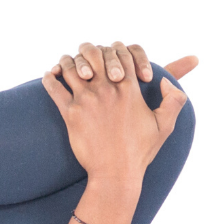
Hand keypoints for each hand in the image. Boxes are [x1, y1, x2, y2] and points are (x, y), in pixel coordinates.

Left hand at [42, 42, 188, 183]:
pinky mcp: (69, 114)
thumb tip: (164, 80)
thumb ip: (174, 100)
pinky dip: (49, 78)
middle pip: (94, 53)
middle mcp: (107, 90)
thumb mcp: (165, 126)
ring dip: (67, 62)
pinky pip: (54, 88)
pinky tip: (50, 76)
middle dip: (90, 50)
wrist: (116, 174)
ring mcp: (86, 100)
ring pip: (71, 66)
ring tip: (65, 64)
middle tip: (86, 55)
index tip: (111, 55)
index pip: (121, 53)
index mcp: (129, 89)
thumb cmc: (140, 151)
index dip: (116, 49)